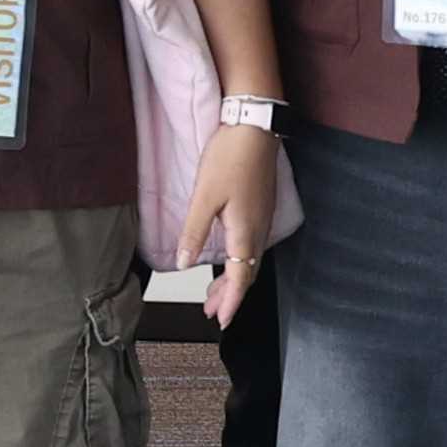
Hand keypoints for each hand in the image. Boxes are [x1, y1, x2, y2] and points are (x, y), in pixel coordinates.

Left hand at [179, 118, 285, 323]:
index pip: (239, 279)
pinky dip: (239, 261)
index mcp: (245, 232)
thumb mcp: (205, 196)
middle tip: (212, 311)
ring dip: (233, 279)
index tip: (221, 320)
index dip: (229, 301)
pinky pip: (252, 245)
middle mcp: (259, 230)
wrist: (255, 127)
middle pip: (246, 273)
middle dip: (229, 295)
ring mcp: (262, 219)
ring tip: (214, 293)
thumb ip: (194, 231)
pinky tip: (229, 259)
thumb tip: (183, 262)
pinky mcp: (261, 207)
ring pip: (249, 260)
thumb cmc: (230, 157)